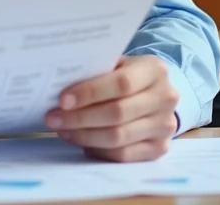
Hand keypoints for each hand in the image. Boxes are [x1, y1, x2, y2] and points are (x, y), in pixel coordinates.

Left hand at [45, 55, 178, 161]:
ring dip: (84, 135)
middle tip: (53, 117)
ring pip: (118, 137)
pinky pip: (123, 155)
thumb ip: (96, 71)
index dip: (90, 92)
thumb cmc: (127, 76)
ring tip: (62, 129)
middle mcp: (166, 98)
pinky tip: (80, 141)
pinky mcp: (159, 148)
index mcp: (154, 70)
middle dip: (80, 117)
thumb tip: (59, 85)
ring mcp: (165, 126)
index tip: (63, 99)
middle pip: (118, 113)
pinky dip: (97, 150)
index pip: (122, 83)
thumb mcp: (117, 64)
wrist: (154, 94)